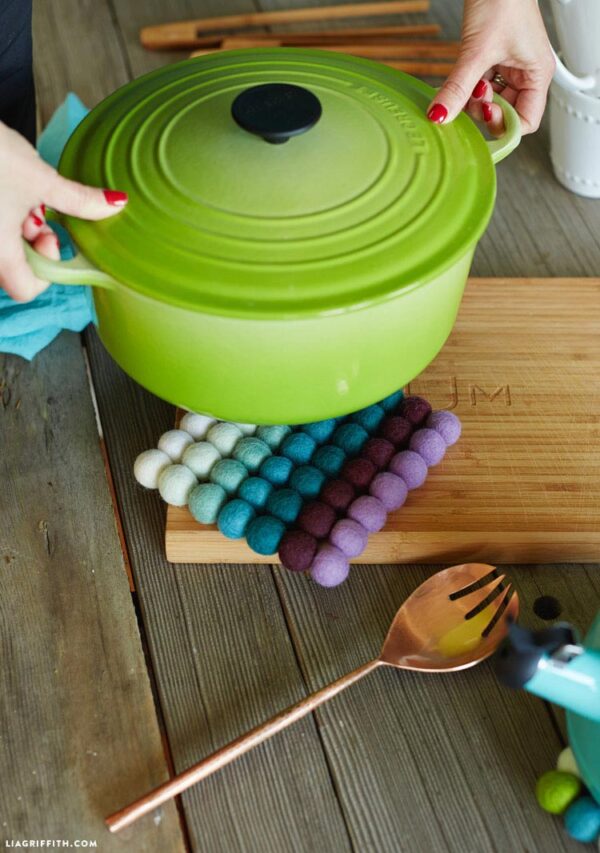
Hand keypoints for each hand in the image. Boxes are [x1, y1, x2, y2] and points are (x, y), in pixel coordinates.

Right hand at [0, 121, 127, 302]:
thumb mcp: (42, 179)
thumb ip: (80, 200)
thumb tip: (116, 203)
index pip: (25, 290)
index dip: (47, 271)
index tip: (51, 237)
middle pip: (14, 269)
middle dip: (32, 244)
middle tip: (37, 212)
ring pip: (1, 249)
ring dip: (16, 230)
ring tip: (17, 195)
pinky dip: (2, 220)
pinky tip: (4, 192)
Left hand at [426, 0, 554, 134]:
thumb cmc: (503, 0)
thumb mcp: (477, 52)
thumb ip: (458, 88)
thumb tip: (441, 116)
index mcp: (537, 75)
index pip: (525, 121)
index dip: (504, 126)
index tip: (484, 119)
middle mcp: (526, 74)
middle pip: (505, 113)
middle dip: (484, 110)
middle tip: (471, 95)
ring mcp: (509, 68)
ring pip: (489, 101)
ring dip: (472, 99)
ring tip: (466, 82)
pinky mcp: (492, 60)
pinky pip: (478, 86)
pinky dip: (467, 87)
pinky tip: (459, 80)